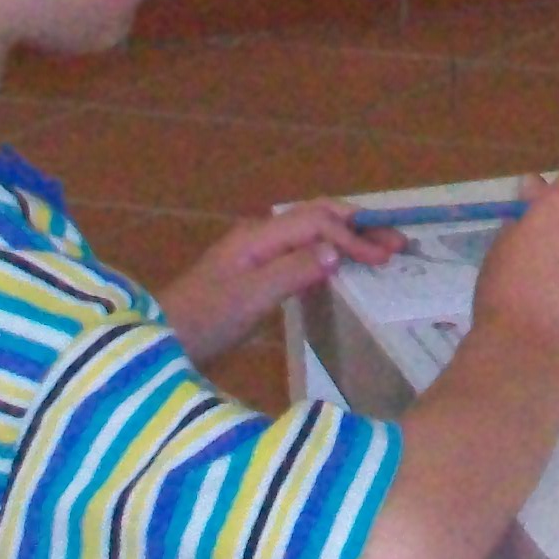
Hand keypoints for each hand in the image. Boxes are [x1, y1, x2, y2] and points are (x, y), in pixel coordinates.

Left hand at [160, 200, 401, 367]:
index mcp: (258, 237)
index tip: (385, 259)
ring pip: (310, 232)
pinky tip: (343, 268)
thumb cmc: (204, 321)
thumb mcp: (250, 299)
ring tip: (380, 250)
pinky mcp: (255, 273)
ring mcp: (256, 253)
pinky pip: (301, 251)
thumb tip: (338, 253)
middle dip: (358, 226)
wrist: (162, 342)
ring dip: (346, 237)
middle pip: (316, 217)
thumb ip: (293, 271)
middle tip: (397, 243)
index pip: (316, 223)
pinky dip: (330, 253)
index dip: (353, 237)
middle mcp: (259, 236)